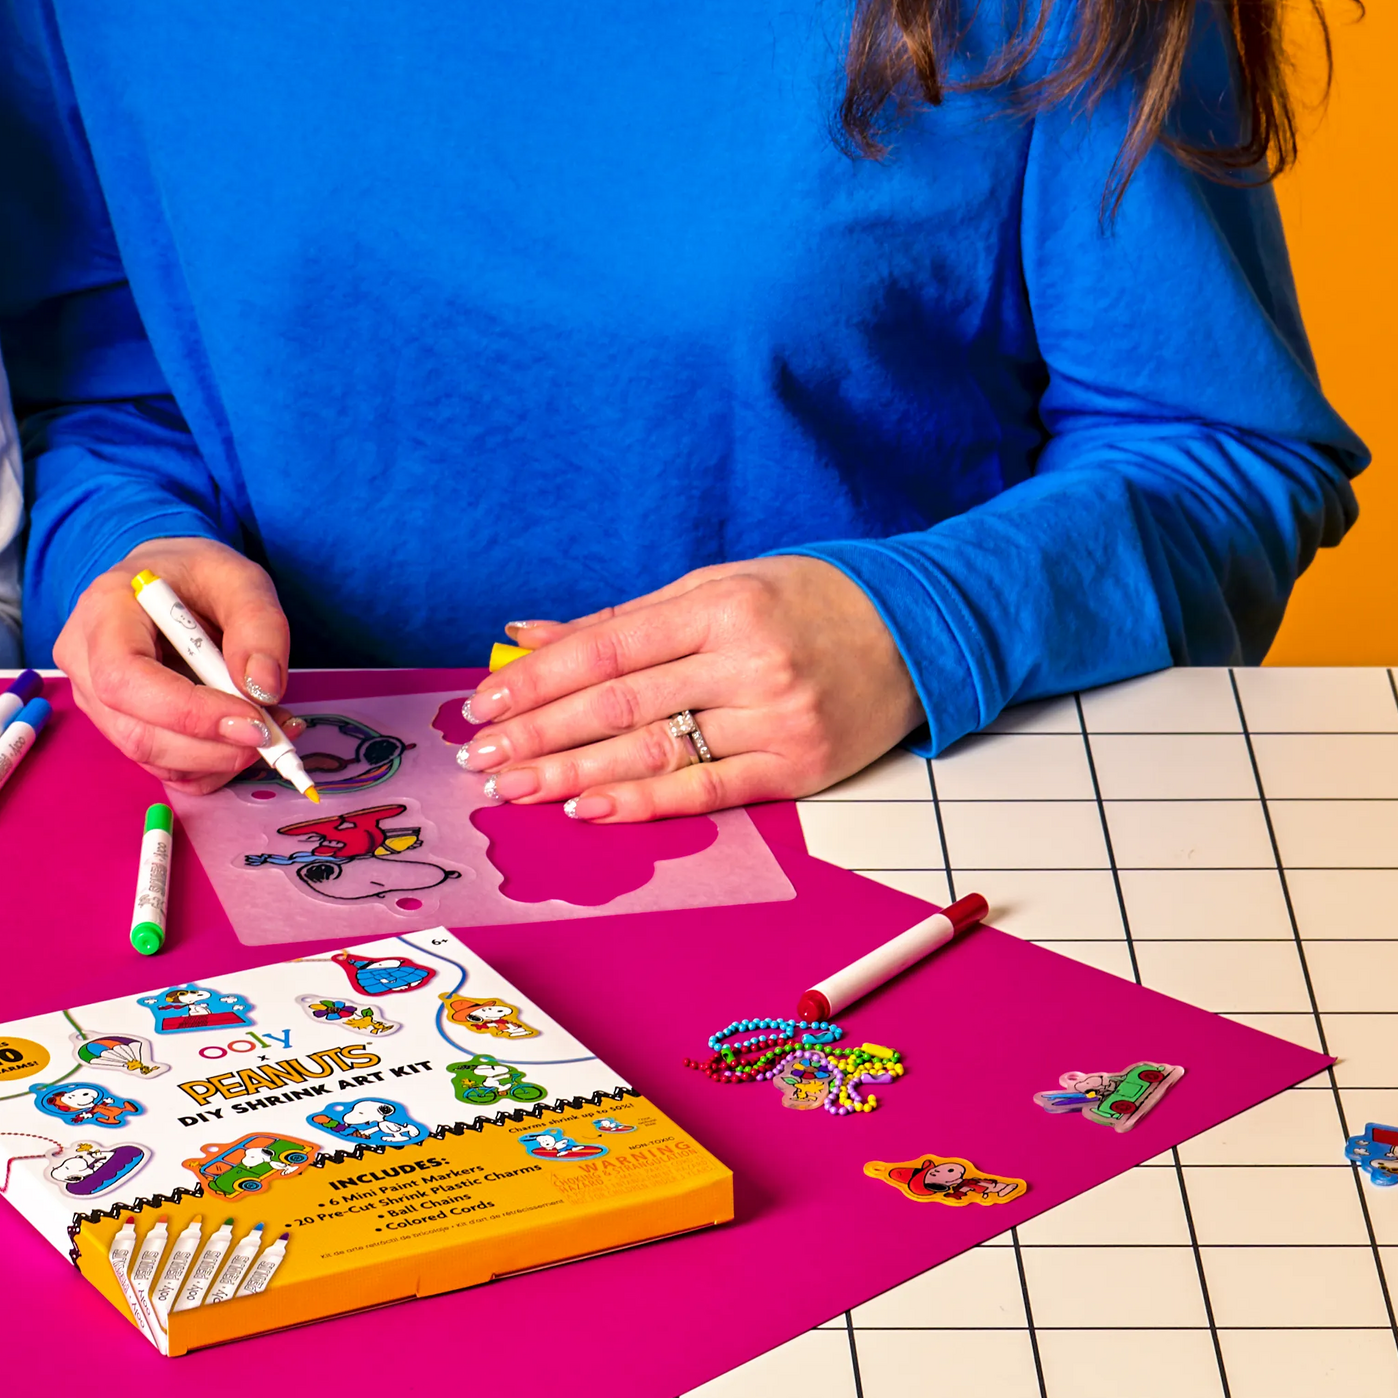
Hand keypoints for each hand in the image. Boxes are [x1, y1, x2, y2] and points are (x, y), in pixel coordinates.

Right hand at [54, 536, 293, 793]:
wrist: (164, 584)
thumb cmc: (194, 574)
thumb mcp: (239, 578)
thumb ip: (259, 625)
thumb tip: (264, 689)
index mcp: (103, 610)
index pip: (125, 679)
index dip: (188, 713)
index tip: (252, 722)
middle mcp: (83, 660)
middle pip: (136, 733)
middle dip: (212, 747)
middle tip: (273, 733)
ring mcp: (92, 700)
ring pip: (150, 758)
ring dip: (218, 759)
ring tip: (269, 728)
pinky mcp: (114, 727)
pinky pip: (161, 768)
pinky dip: (209, 766)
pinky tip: (240, 737)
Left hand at [452, 555, 919, 822]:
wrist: (916, 632)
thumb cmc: (804, 603)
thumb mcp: (714, 587)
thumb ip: (621, 621)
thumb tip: (527, 637)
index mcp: (719, 605)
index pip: (606, 648)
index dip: (538, 680)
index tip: (484, 706)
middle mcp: (746, 662)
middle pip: (620, 704)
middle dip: (540, 734)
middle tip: (481, 759)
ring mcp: (775, 720)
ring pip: (654, 753)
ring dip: (573, 774)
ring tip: (515, 789)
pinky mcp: (799, 770)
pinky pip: (706, 792)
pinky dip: (642, 803)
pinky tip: (588, 809)